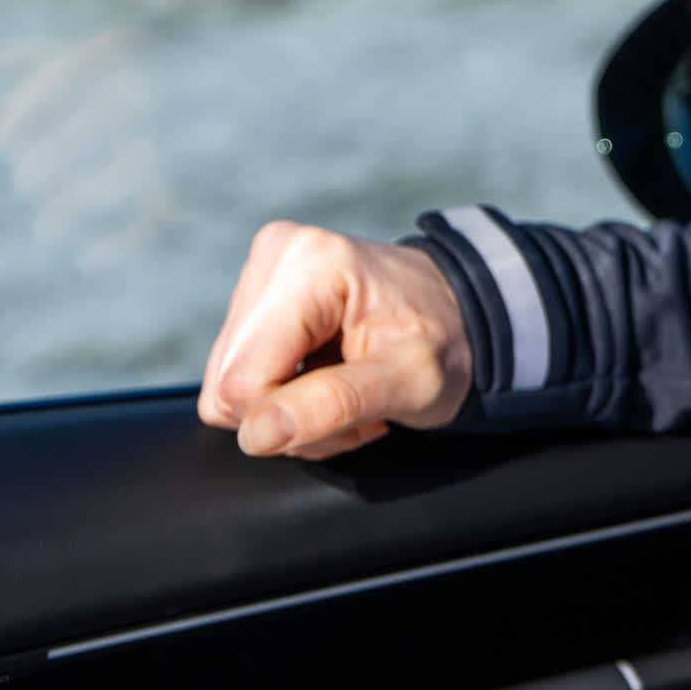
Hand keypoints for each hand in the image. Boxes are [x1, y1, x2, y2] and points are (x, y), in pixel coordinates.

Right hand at [196, 221, 475, 457]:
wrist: (462, 311)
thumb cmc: (446, 341)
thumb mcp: (411, 380)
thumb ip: (335, 403)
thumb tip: (256, 434)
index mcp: (309, 263)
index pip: (243, 383)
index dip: (291, 419)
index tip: (359, 410)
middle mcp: (275, 254)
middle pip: (227, 388)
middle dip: (291, 416)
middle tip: (358, 405)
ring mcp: (261, 272)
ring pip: (228, 389)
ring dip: (291, 410)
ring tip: (350, 389)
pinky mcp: (256, 295)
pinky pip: (236, 376)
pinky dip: (285, 395)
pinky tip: (331, 377)